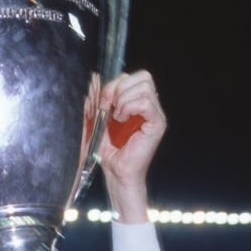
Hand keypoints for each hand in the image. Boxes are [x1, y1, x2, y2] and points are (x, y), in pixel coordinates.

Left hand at [96, 71, 166, 222]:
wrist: (117, 173)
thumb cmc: (109, 152)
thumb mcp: (98, 123)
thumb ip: (98, 103)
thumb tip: (93, 84)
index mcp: (138, 103)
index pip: (133, 77)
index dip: (115, 83)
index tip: (102, 101)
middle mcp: (150, 107)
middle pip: (143, 76)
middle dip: (120, 87)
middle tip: (108, 106)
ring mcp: (156, 115)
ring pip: (145, 87)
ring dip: (124, 99)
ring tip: (116, 116)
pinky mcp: (157, 124)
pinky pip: (146, 103)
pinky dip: (130, 107)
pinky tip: (122, 120)